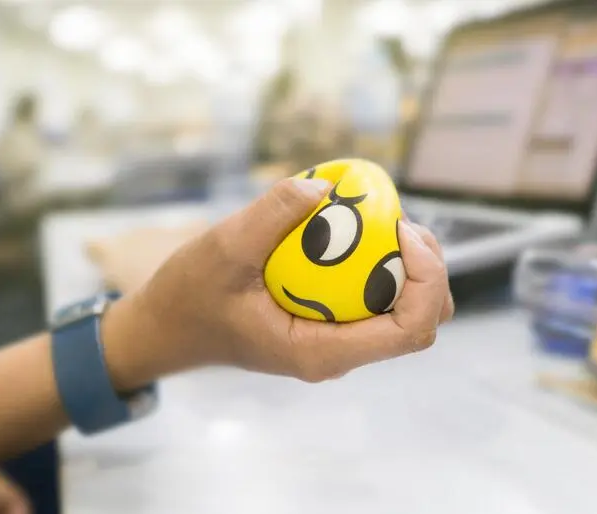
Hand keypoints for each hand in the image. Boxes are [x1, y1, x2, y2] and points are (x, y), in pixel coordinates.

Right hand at [101, 178, 453, 388]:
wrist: (168, 326)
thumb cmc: (190, 296)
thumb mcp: (223, 248)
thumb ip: (272, 215)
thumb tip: (326, 185)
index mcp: (323, 353)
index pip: (410, 330)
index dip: (426, 278)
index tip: (401, 230)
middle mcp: (339, 354)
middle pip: (421, 319)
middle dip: (428, 268)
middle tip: (399, 220)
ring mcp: (338, 340)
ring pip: (406, 309)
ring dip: (409, 264)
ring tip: (384, 220)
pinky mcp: (331, 323)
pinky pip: (376, 296)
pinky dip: (381, 262)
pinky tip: (357, 227)